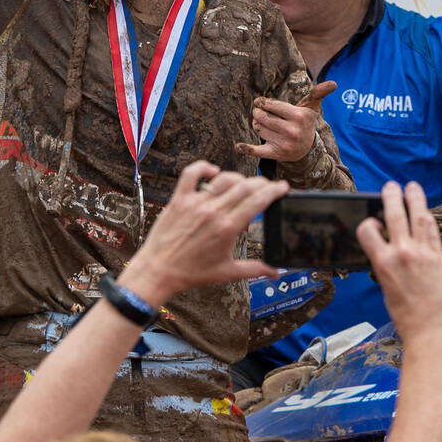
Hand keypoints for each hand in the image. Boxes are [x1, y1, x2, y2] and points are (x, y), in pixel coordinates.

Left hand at [119, 161, 288, 307]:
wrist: (158, 271)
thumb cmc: (191, 273)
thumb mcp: (227, 272)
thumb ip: (254, 269)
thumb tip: (275, 272)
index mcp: (228, 228)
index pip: (258, 200)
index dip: (274, 190)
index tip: (283, 186)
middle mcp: (213, 211)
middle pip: (245, 186)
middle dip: (262, 183)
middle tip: (268, 186)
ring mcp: (195, 203)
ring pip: (224, 178)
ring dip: (239, 178)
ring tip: (244, 184)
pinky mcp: (179, 200)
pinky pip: (191, 174)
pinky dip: (204, 167)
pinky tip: (213, 171)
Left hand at [245, 82, 335, 164]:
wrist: (306, 150)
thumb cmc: (305, 123)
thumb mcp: (311, 108)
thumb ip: (318, 94)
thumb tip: (333, 83)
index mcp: (299, 117)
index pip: (271, 105)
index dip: (264, 103)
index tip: (263, 103)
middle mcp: (291, 131)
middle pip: (262, 116)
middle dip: (258, 113)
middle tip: (260, 113)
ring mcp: (283, 143)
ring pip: (258, 129)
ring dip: (256, 125)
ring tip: (263, 124)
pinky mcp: (275, 154)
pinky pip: (257, 151)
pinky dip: (246, 148)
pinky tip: (237, 146)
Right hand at [360, 183, 441, 343]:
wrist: (430, 329)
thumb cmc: (406, 315)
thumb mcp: (387, 288)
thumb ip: (388, 266)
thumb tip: (388, 253)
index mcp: (383, 263)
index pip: (368, 230)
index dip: (368, 222)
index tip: (372, 220)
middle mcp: (403, 254)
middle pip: (396, 215)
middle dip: (392, 196)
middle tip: (390, 187)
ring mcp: (424, 254)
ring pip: (419, 217)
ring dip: (415, 199)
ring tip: (412, 187)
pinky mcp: (440, 258)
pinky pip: (434, 232)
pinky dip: (429, 220)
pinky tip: (426, 213)